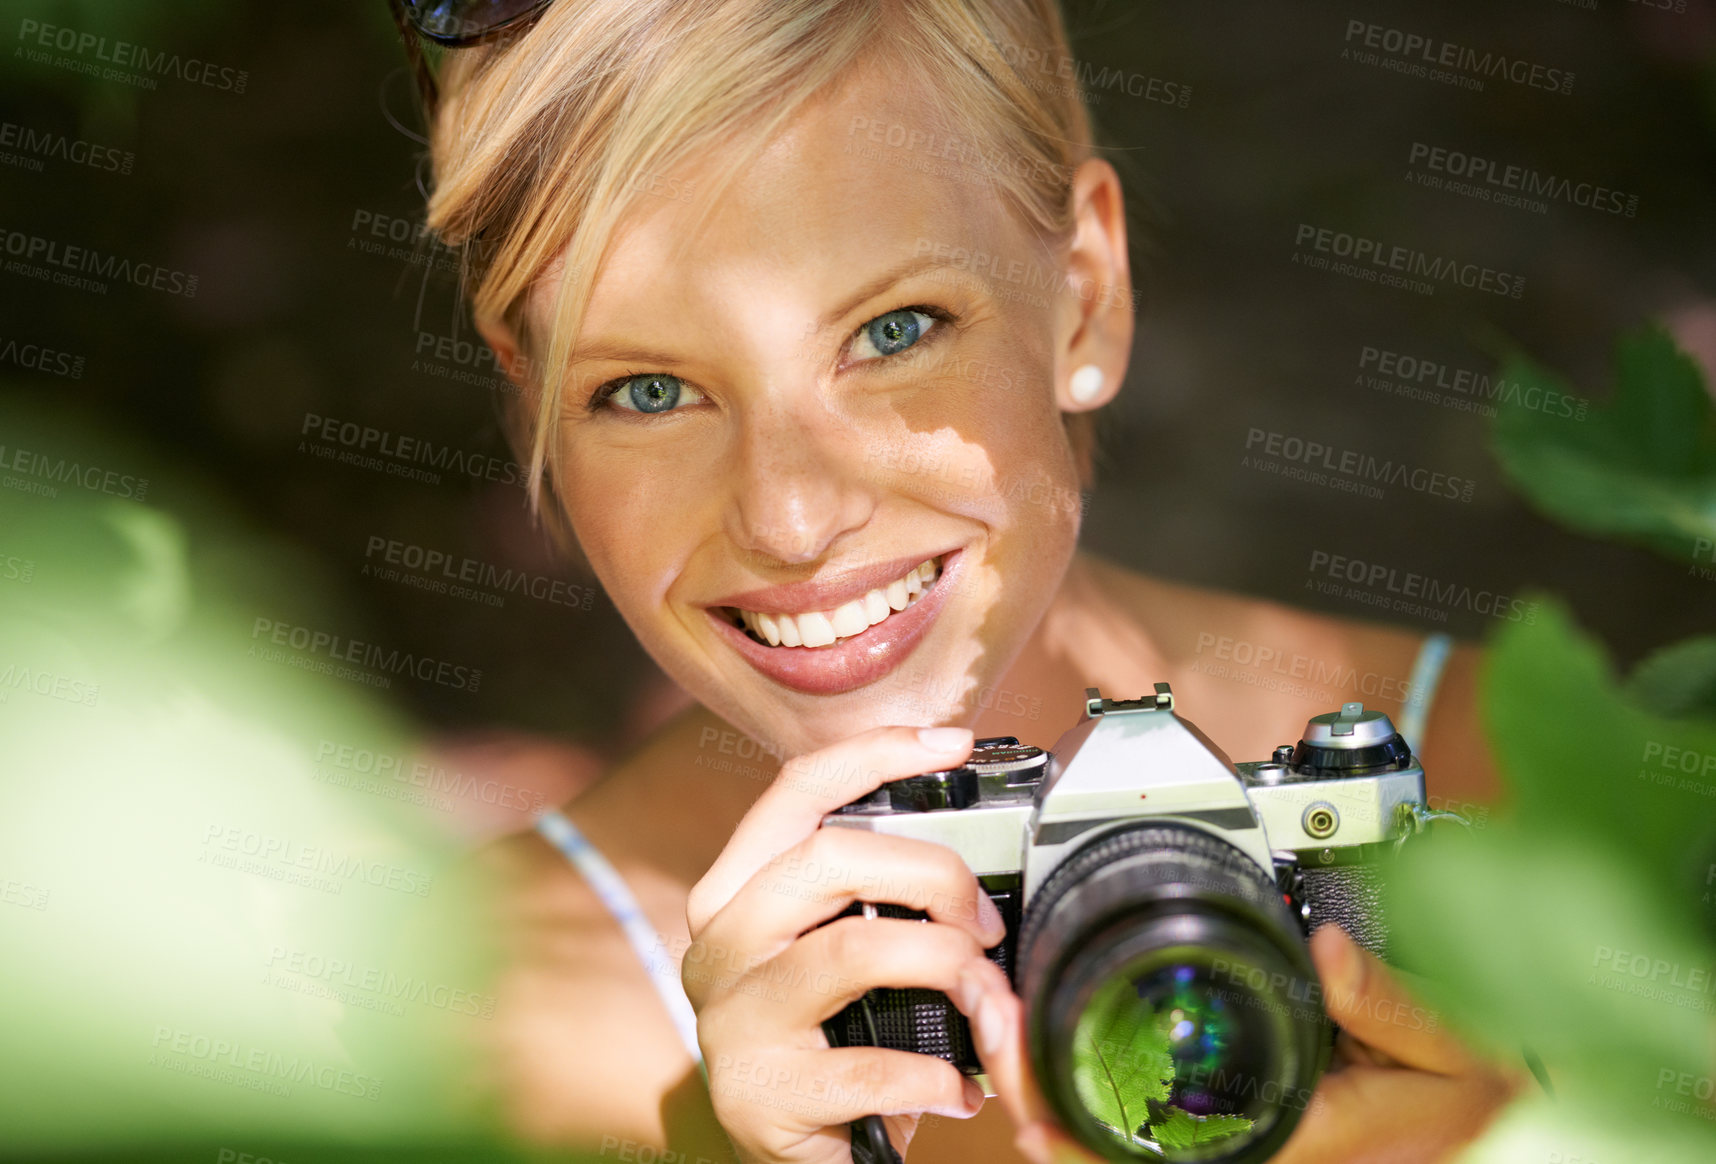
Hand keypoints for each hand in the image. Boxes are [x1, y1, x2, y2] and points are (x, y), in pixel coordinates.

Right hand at [683, 725, 1015, 1163]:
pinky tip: (955, 1089)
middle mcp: (720, 943)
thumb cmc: (830, 1043)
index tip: (951, 743)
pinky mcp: (756, 1095)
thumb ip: (876, 896)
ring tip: (984, 998)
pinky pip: (869, 1065)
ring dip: (947, 965)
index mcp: (737, 891)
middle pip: (831, 855)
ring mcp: (730, 1019)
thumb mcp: (840, 953)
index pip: (797, 789)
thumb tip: (976, 845)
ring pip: (854, 947)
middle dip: (936, 873)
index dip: (877, 753)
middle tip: (984, 922)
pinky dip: (935, 1077)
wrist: (795, 1161)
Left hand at [976, 925, 1519, 1163]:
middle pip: (1122, 1152)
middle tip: (991, 1033)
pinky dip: (1091, 1090)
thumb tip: (1327, 946)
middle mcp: (1255, 1150)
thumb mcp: (1444, 1037)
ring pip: (1126, 1141)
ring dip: (1057, 1094)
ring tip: (1003, 1031)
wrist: (1493, 1113)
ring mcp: (1242, 1142)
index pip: (1167, 1152)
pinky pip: (1149, 1123)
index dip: (1083, 1128)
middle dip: (1044, 1102)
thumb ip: (1387, 999)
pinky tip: (1052, 1050)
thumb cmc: (1465, 1086)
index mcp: (1293, 1133)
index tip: (1024, 1085)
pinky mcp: (1240, 1122)